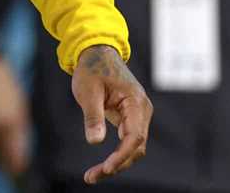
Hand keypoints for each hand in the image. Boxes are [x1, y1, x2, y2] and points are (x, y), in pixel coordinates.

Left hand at [71, 44, 152, 184]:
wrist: (97, 53)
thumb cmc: (92, 69)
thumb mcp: (87, 90)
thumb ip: (93, 115)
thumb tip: (95, 142)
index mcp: (135, 101)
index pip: (135, 136)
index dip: (122, 155)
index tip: (106, 168)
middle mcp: (142, 110)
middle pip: (136, 146)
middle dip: (117, 164)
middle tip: (92, 177)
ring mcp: (138, 115)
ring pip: (133, 147)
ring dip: (117, 163)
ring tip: (93, 175)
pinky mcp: (130, 118)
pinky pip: (127, 141)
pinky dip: (116, 154)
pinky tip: (102, 166)